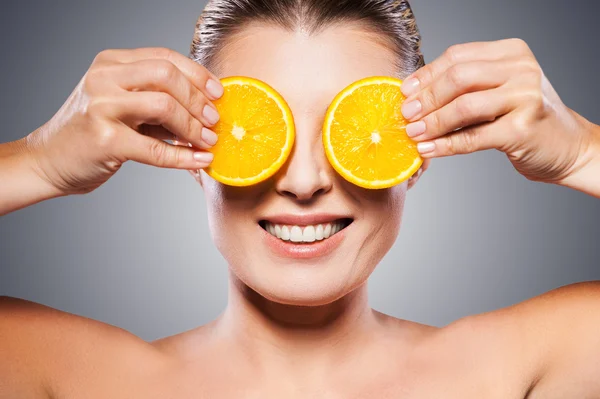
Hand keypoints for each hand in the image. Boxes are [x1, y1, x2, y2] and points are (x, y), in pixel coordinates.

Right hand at [26, 47, 222, 194]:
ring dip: (193, 127)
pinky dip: (184, 157)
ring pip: (164, 106)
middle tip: (214, 120)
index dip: (198, 75)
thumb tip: (207, 109)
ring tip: (209, 141)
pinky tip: (201, 160)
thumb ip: (157, 101)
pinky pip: (156, 149)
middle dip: (198, 99)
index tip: (219, 94)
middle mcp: (104, 78)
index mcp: (111, 63)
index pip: (165, 58)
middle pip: (167, 75)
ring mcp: (101, 106)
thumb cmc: (92, 133)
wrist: (49, 160)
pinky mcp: (104, 139)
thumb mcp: (122, 105)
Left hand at [399, 38, 597, 185]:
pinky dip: (445, 144)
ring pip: (463, 107)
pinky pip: (472, 137)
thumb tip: (414, 97)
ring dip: (432, 123)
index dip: (426, 75)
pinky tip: (428, 149)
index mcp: (512, 53)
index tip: (405, 92)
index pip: (457, 56)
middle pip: (458, 78)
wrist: (567, 146)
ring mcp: (525, 97)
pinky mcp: (523, 129)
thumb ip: (465, 87)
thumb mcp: (498, 91)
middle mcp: (521, 69)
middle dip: (426, 98)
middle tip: (406, 115)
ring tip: (413, 133)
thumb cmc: (524, 118)